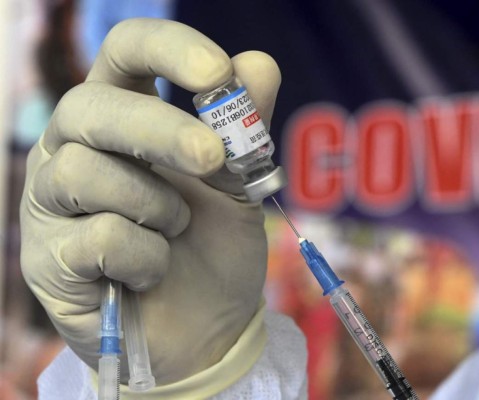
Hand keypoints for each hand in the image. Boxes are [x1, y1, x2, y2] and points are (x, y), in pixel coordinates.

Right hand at [20, 18, 280, 391]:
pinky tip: (152, 271)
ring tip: (176, 231)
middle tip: (212, 158)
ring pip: (83, 172)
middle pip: (90, 107)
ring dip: (155, 206)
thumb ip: (245, 126)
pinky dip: (143, 256)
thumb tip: (258, 63)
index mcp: (123, 116)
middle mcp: (74, 147)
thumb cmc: (214, 246)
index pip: (124, 51)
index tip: (217, 72)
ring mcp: (50, 202)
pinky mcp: (46, 257)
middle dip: (160, 131)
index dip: (166, 48)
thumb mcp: (239, 183)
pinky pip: (94, 237)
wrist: (205, 327)